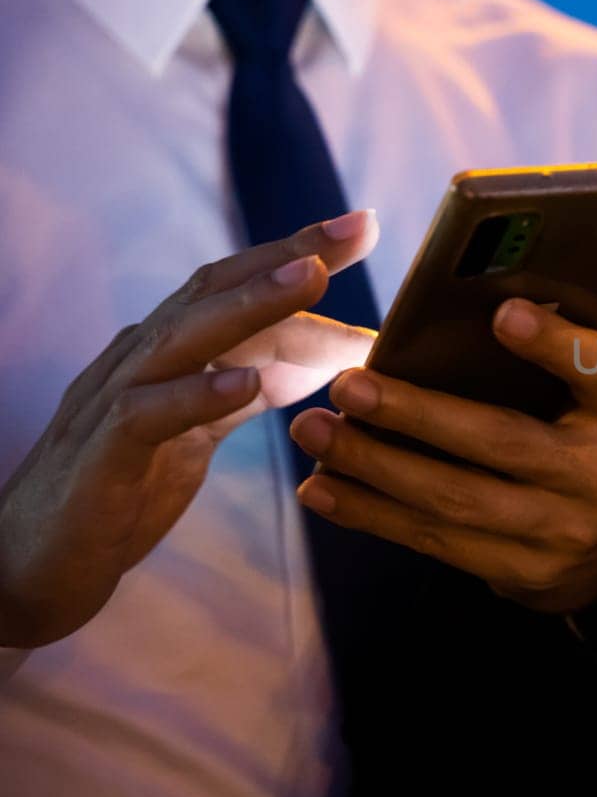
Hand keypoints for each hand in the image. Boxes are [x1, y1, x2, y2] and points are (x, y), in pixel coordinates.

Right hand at [0, 212, 379, 646]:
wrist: (30, 570)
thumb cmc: (122, 491)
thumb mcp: (200, 430)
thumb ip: (254, 386)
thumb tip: (333, 356)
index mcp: (167, 352)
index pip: (234, 287)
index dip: (295, 253)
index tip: (363, 226)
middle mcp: (139, 360)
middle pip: (214, 291)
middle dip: (288, 255)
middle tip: (355, 228)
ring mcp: (113, 402)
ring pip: (184, 336)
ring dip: (251, 303)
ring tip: (311, 279)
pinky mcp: (99, 458)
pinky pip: (145, 414)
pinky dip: (195, 394)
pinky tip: (245, 384)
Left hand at [290, 240, 596, 612]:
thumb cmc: (596, 433)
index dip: (553, 344)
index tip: (500, 311)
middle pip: (503, 441)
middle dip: (418, 415)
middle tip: (348, 385)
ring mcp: (563, 532)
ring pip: (457, 499)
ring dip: (375, 467)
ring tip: (312, 431)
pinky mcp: (521, 573)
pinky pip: (437, 543)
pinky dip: (372, 516)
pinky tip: (321, 489)